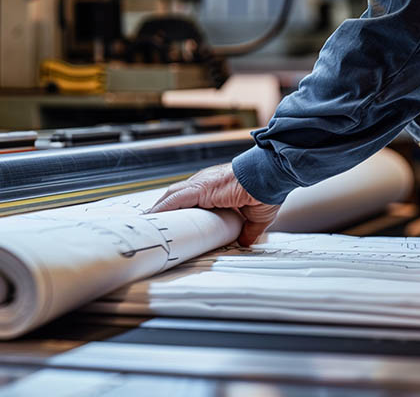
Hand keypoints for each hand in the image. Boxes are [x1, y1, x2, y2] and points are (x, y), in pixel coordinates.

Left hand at [147, 163, 279, 245]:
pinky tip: (153, 217)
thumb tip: (245, 242)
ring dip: (159, 210)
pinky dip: (163, 208)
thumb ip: (248, 230)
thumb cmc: (267, 190)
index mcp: (216, 189)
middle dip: (164, 210)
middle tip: (153, 224)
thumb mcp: (256, 218)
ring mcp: (201, 185)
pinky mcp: (200, 188)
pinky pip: (175, 199)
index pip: (190, 200)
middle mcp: (205, 184)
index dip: (179, 211)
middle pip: (176, 197)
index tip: (172, 223)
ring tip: (148, 223)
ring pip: (172, 197)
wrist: (271, 176)